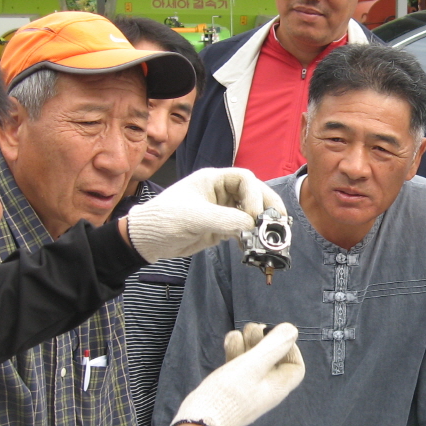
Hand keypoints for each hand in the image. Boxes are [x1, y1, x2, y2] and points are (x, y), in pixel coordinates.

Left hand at [125, 167, 285, 262]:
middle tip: (280, 223)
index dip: (255, 195)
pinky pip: (243, 228)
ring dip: (262, 223)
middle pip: (253, 194)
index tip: (256, 216)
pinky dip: (251, 236)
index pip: (244, 179)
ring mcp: (221, 210)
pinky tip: (253, 246)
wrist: (145, 241)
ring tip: (271, 237)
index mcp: (212, 180)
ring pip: (250, 212)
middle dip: (267, 207)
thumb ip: (225, 219)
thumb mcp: (194, 217)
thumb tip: (252, 224)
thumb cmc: (163, 220)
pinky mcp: (220, 227)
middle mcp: (220, 192)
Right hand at [172, 322, 304, 425]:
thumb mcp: (253, 365)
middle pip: (273, 360)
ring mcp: (247, 388)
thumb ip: (274, 346)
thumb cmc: (230, 393)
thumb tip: (292, 330)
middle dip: (264, 340)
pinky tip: (228, 342)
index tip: (274, 336)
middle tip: (253, 330)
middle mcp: (265, 388)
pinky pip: (238, 366)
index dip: (290, 348)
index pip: (295, 367)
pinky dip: (235, 351)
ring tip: (237, 334)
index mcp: (277, 387)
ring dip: (247, 343)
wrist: (200, 420)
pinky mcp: (231, 387)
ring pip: (253, 360)